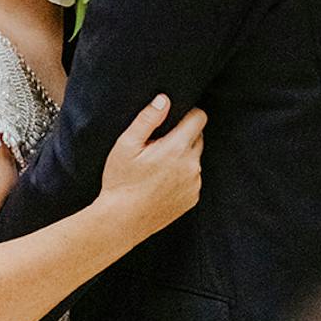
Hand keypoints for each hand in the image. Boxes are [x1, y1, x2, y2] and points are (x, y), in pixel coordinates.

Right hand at [100, 95, 205, 242]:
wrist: (121, 221)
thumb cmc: (121, 181)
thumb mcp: (126, 145)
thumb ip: (147, 119)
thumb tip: (164, 99)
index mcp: (177, 148)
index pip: (199, 118)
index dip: (188, 112)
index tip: (174, 118)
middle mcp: (192, 166)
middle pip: (198, 136)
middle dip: (183, 134)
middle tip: (158, 144)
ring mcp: (194, 184)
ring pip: (195, 158)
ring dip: (183, 156)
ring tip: (158, 165)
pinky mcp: (192, 198)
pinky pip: (193, 177)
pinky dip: (182, 175)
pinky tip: (162, 181)